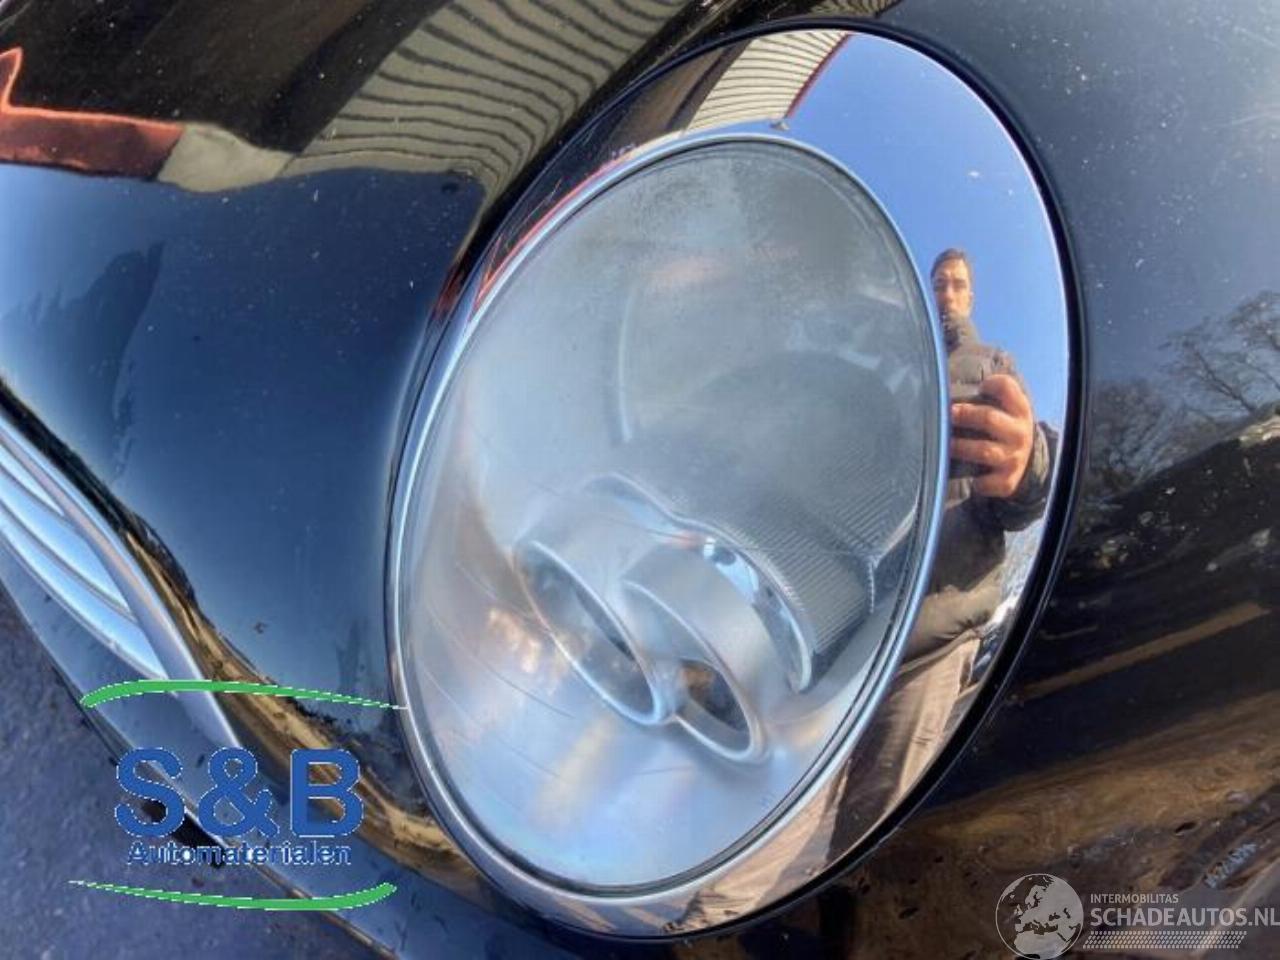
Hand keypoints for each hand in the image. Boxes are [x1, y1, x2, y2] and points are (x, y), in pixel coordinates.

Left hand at [950, 373, 1034, 497]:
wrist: (1026, 460)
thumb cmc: (1003, 428)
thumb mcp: (1006, 408)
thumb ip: (989, 396)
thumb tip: (946, 386)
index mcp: (1018, 410)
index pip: (1008, 388)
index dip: (993, 384)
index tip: (980, 387)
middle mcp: (1018, 433)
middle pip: (988, 419)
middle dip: (964, 415)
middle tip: (946, 414)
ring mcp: (1013, 457)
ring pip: (984, 451)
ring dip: (960, 447)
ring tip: (945, 445)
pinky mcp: (1007, 480)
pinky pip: (990, 483)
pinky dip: (978, 482)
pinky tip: (968, 480)